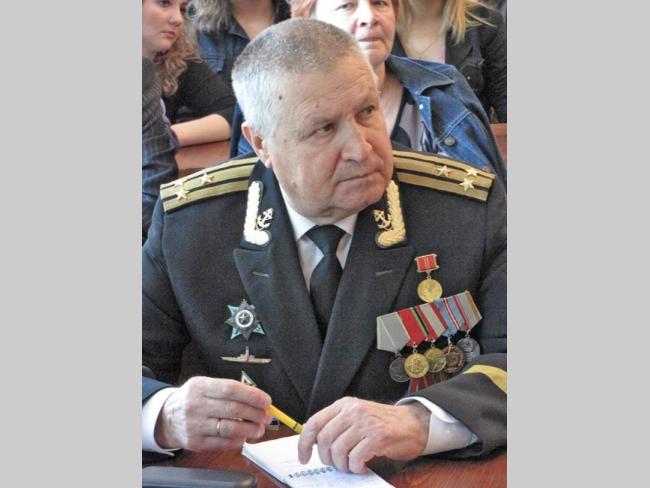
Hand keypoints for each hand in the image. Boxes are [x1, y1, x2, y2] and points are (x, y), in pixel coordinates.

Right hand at [155, 376, 271, 451]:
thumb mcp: (204, 385)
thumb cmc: (193, 399)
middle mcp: (196, 405)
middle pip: (233, 409)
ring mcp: (195, 425)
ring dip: (250, 429)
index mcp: (200, 386)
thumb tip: (257, 399)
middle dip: (256, 413)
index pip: (231, 389)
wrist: (165, 418)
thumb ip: (228, 390)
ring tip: (259, 429)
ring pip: (230, 428)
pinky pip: (223, 443)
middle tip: (267, 416)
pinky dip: (237, 440)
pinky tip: (244, 437)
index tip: (266, 401)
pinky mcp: (195, 443)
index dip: (252, 395)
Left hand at [298, 397, 429, 472]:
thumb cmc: (383, 423)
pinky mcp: (378, 436)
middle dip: (327, 459)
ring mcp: (365, 422)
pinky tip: (363, 466)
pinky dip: (356, 467)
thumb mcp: (356, 416)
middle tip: (337, 464)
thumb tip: (314, 444)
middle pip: (324, 439)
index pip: (314, 423)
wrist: (413, 423)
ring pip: (338, 450)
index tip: (304, 458)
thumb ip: (337, 424)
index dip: (304, 443)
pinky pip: (356, 458)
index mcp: (344, 404)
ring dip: (343, 465)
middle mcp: (353, 410)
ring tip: (352, 466)